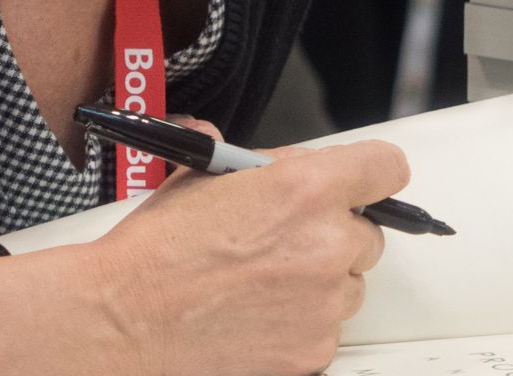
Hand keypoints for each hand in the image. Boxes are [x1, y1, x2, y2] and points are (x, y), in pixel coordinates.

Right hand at [91, 139, 408, 375]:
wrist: (126, 318)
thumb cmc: (157, 250)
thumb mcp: (207, 175)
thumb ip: (263, 165)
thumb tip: (286, 164)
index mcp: (306, 188)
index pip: (386, 168)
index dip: (371, 174)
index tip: (362, 183)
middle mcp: (327, 244)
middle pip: (369, 233)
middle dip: (334, 232)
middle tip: (284, 239)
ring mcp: (325, 302)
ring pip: (350, 284)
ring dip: (320, 279)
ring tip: (261, 280)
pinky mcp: (313, 348)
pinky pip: (328, 326)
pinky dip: (302, 321)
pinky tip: (257, 311)